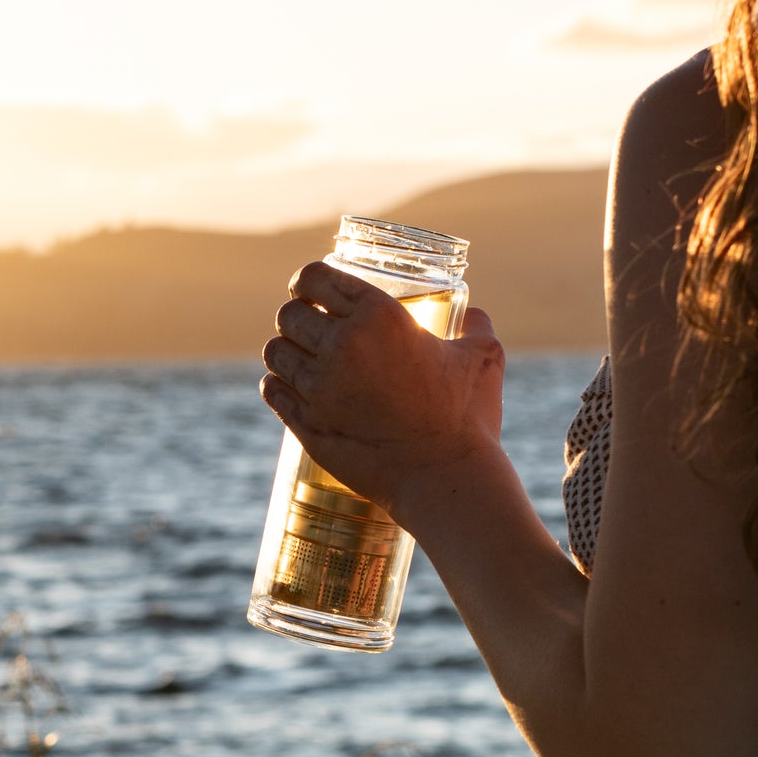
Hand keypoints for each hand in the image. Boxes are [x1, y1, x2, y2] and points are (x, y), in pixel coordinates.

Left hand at [260, 262, 505, 520]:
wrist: (446, 479)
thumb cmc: (467, 417)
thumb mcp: (484, 356)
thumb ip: (475, 326)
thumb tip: (472, 315)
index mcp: (379, 316)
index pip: (315, 277)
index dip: (307, 281)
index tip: (310, 291)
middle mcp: (342, 346)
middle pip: (290, 315)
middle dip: (296, 317)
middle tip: (308, 327)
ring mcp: (319, 388)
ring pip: (275, 352)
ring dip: (284, 351)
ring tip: (297, 357)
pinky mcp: (308, 425)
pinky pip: (273, 391)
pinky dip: (277, 385)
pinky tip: (286, 386)